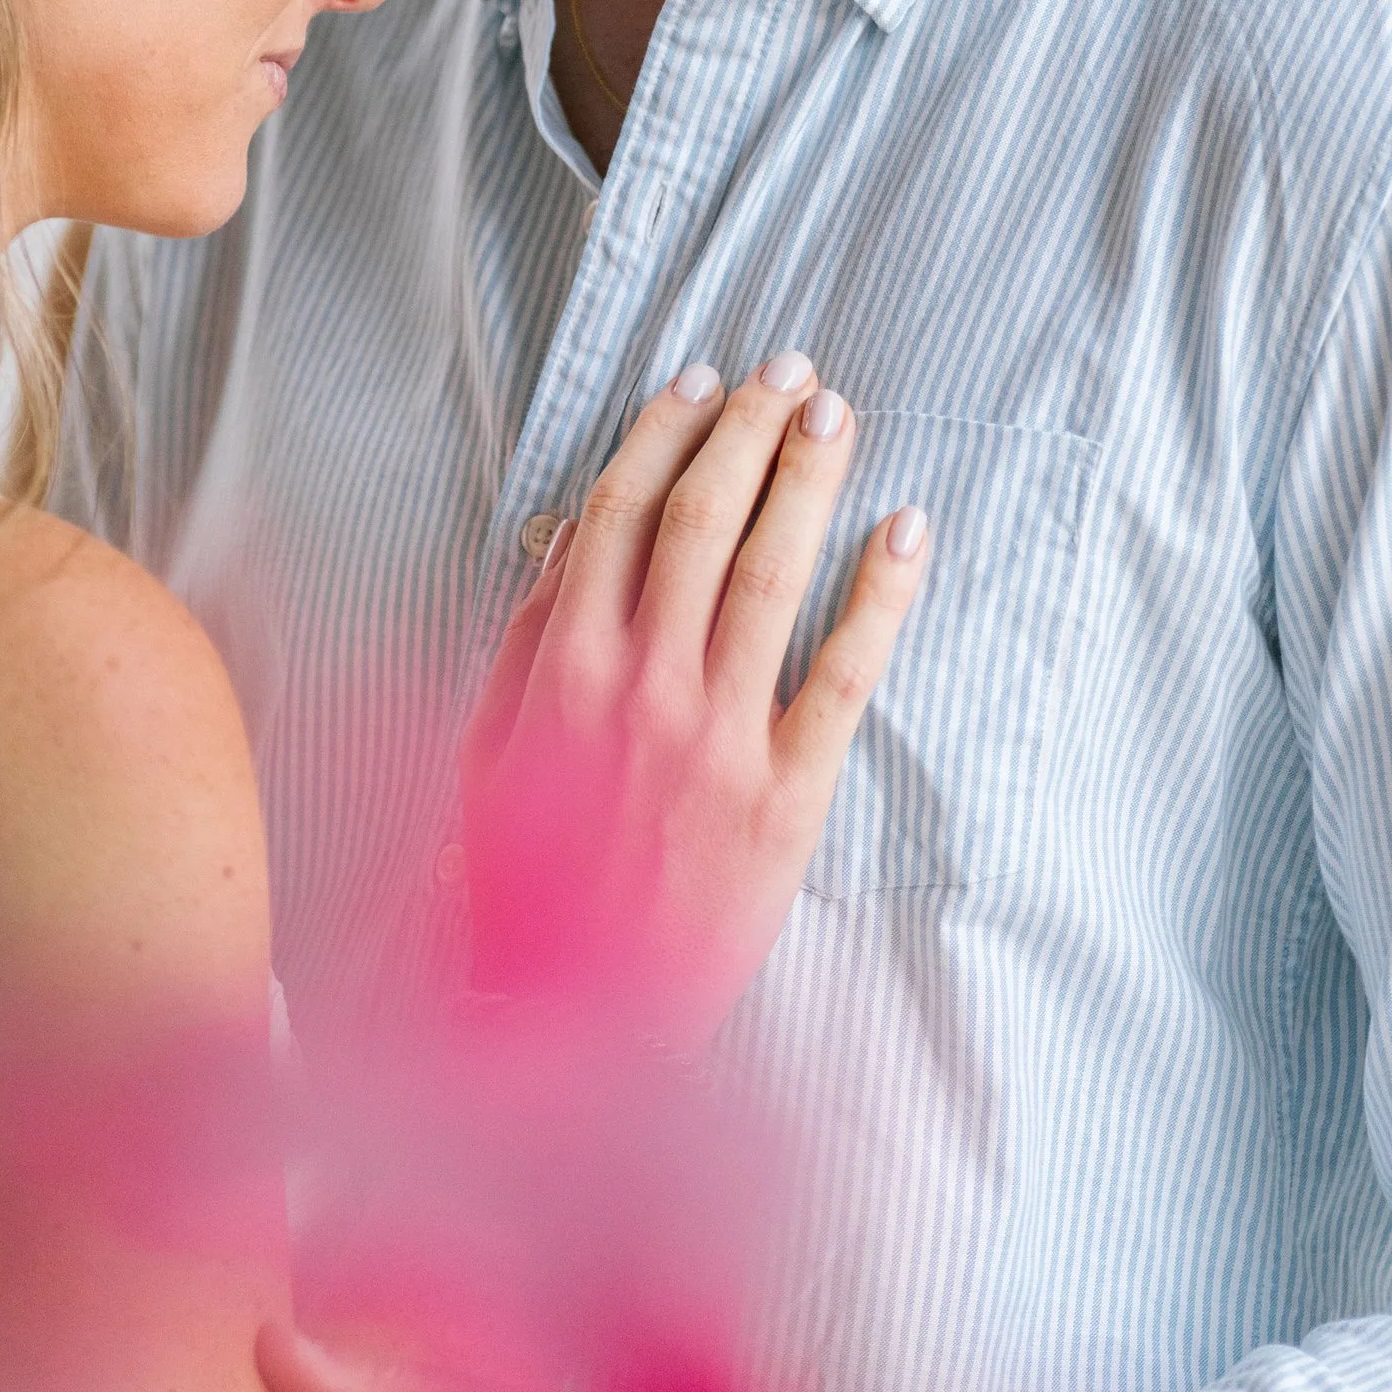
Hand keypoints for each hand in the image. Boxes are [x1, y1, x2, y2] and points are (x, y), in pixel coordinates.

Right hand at [461, 351, 927, 1030]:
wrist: (559, 1020)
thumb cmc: (515, 885)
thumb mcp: (486, 754)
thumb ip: (526, 647)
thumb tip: (570, 548)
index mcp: (560, 669)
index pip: (618, 515)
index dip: (665, 436)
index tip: (702, 381)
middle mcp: (641, 688)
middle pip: (702, 523)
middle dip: (749, 433)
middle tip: (792, 371)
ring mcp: (717, 739)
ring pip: (769, 575)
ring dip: (807, 484)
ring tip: (837, 419)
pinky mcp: (785, 797)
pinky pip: (843, 676)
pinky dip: (878, 596)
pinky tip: (904, 534)